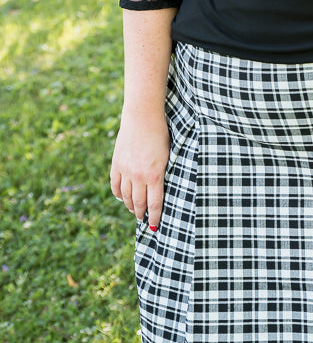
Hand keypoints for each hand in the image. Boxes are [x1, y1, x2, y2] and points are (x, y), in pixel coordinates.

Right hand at [110, 110, 169, 230]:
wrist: (142, 116)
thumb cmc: (161, 134)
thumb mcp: (168, 155)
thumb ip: (163, 173)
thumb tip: (161, 189)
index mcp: (155, 175)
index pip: (155, 204)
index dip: (155, 217)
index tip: (155, 226)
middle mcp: (139, 176)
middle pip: (138, 203)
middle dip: (141, 214)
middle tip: (143, 220)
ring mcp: (126, 170)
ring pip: (125, 196)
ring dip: (129, 205)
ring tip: (133, 210)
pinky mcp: (116, 163)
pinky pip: (115, 184)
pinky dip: (118, 193)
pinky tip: (121, 197)